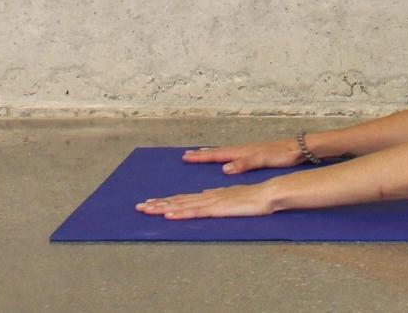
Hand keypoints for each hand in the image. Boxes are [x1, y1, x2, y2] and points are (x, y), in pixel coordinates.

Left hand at [136, 179, 288, 219]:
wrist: (267, 193)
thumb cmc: (254, 198)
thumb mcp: (233, 199)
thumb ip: (218, 198)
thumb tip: (204, 196)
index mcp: (211, 195)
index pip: (184, 198)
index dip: (167, 201)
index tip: (152, 203)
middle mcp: (207, 196)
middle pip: (178, 200)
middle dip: (158, 203)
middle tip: (139, 207)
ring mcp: (210, 202)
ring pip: (182, 205)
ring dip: (163, 207)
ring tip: (146, 209)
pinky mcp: (216, 208)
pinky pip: (194, 211)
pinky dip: (180, 212)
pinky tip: (168, 214)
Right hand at [179, 137, 301, 172]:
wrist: (298, 147)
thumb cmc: (282, 154)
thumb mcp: (264, 159)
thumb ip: (245, 163)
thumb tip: (224, 168)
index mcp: (242, 152)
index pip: (217, 154)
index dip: (201, 157)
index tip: (186, 157)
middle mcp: (242, 149)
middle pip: (217, 151)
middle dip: (201, 154)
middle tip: (185, 155)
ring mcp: (248, 151)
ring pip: (223, 152)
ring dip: (210, 153)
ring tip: (198, 154)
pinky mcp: (253, 154)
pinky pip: (231, 154)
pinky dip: (222, 155)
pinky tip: (223, 159)